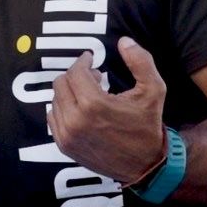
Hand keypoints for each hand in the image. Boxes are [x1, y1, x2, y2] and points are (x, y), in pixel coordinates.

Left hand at [48, 37, 165, 184]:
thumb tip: (123, 41)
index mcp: (94, 104)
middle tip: (93, 77)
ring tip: (88, 94)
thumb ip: (140, 61)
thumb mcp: (153, 90)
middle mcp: (75, 120)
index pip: (75, 72)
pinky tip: (79, 110)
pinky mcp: (65, 147)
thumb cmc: (148, 126)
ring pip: (56, 100)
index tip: (90, 59)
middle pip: (61, 84)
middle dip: (75, 75)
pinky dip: (63, 109)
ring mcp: (67, 136)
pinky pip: (53, 119)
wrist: (145, 165)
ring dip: (69, 92)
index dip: (82, 61)